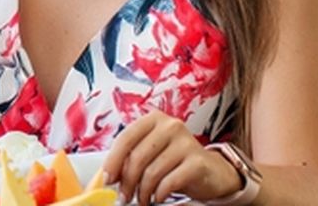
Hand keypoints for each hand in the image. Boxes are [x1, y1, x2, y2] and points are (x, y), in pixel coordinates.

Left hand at [102, 112, 242, 204]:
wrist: (211, 171)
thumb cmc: (174, 161)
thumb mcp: (151, 154)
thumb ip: (130, 158)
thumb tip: (107, 176)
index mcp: (154, 120)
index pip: (125, 138)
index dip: (112, 161)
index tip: (107, 179)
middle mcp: (171, 126)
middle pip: (137, 157)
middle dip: (127, 182)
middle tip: (124, 197)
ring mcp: (186, 142)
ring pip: (152, 172)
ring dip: (143, 191)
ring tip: (142, 199)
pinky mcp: (198, 162)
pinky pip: (170, 182)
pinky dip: (159, 194)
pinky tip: (158, 197)